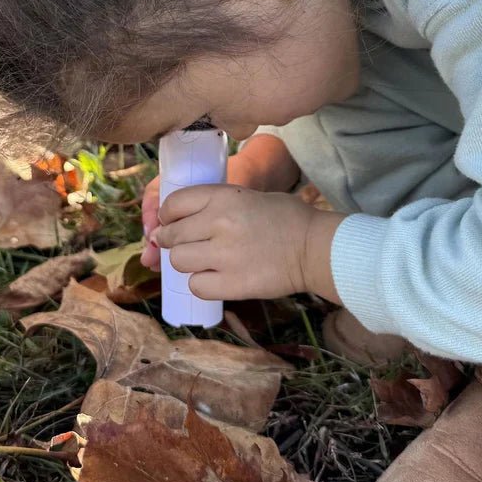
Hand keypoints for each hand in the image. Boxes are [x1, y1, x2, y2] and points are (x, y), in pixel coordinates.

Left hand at [151, 184, 345, 302]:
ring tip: (199, 261)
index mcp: (222, 197)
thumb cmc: (284, 217)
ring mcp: (224, 255)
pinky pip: (196, 286)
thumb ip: (212, 205)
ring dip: (185, 263)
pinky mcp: (233, 284)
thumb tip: (177, 221)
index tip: (170, 222)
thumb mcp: (245, 196)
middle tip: (178, 245)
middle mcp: (218, 223)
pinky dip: (200, 284)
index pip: (173, 204)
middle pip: (171, 235)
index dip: (167, 216)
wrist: (314, 246)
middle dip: (169, 241)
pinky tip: (213, 278)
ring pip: (178, 261)